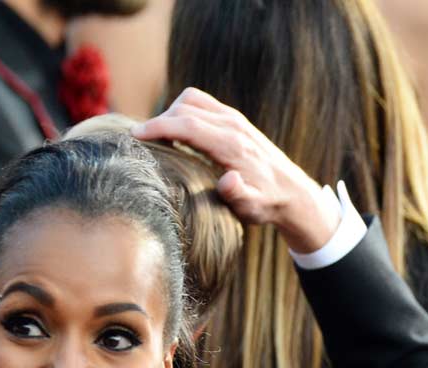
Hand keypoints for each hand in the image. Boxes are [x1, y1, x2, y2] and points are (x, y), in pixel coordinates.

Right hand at [133, 88, 337, 254]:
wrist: (292, 191)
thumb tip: (229, 180)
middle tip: (141, 142)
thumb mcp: (253, 208)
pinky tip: (177, 134)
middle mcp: (233, 125)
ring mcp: (234, 118)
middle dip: (159, 120)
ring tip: (158, 137)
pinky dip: (183, 112)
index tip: (135, 135)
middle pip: (185, 107)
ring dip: (171, 113)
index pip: (188, 125)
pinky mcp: (233, 118)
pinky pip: (201, 103)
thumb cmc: (267, 204)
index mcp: (232, 145)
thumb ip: (239, 195)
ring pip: (192, 99)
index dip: (158, 127)